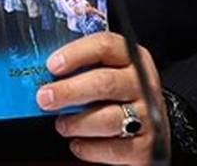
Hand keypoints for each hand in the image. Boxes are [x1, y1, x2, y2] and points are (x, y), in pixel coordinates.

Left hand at [37, 32, 170, 164]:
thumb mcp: (107, 69)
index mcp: (131, 57)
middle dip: (69, 91)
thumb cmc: (119, 93)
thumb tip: (44, 73)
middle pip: (104, 82)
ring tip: (62, 124)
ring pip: (107, 119)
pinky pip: (112, 149)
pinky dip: (88, 148)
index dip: (75, 54)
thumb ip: (82, 67)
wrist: (152, 123)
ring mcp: (146, 115)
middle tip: (45, 97)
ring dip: (77, 123)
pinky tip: (77, 143)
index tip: (52, 65)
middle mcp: (142, 83)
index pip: (105, 46)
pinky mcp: (145, 146)